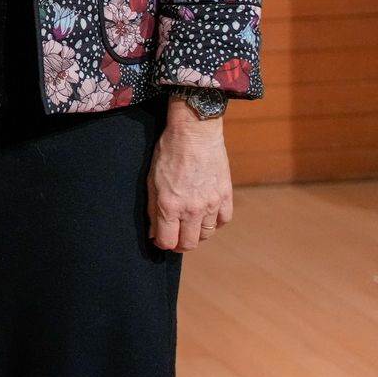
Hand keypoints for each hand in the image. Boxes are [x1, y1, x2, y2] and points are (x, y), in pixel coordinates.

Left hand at [148, 98, 233, 252]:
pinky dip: (214, 222)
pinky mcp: (225, 196)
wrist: (194, 132)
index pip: (167, 241)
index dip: (162, 243)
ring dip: (197, 233)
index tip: (160, 238)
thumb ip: (152, 209)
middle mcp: (192, 209)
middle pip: (189, 244)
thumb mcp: (151, 180)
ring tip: (189, 224)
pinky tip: (206, 214)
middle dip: (179, 243)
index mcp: (170, 205)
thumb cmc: (168, 152)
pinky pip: (223, 220)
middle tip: (175, 236)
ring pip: (206, 234)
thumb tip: (154, 233)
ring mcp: (211, 203)